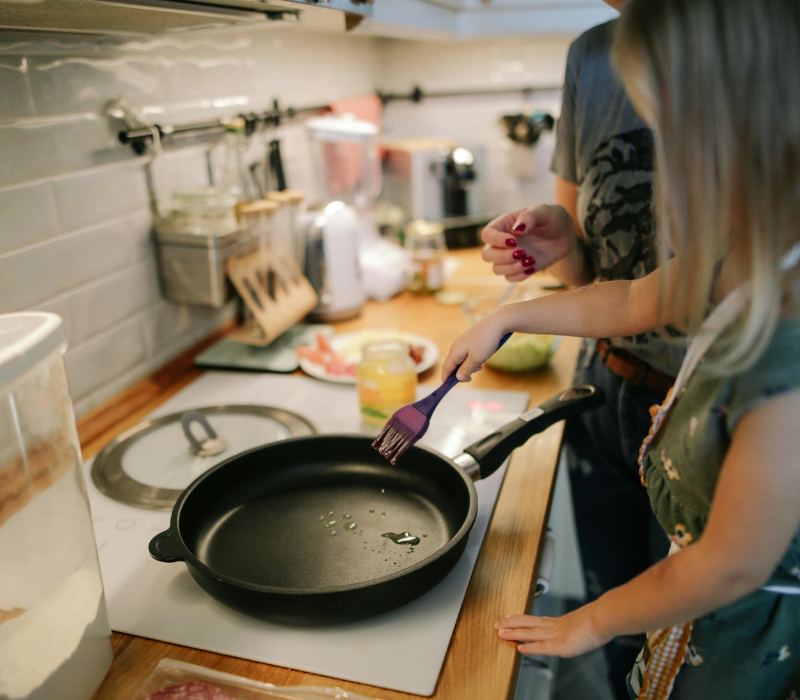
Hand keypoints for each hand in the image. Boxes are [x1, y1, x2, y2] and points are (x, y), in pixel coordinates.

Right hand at [441, 311, 507, 381]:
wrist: (496, 322)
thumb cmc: (485, 341)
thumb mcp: (476, 359)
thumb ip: (466, 369)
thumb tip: (457, 378)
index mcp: (455, 352)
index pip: (446, 368)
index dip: (446, 379)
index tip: (448, 388)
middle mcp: (456, 347)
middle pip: (453, 365)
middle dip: (461, 373)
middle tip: (472, 378)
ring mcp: (463, 343)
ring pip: (462, 360)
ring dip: (469, 367)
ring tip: (480, 367)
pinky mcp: (470, 340)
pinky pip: (467, 354)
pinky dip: (473, 360)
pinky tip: (482, 359)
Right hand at [481, 205, 576, 281]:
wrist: (565, 235)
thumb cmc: (552, 218)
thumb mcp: (544, 211)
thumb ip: (530, 217)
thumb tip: (516, 230)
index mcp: (504, 225)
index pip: (487, 234)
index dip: (496, 240)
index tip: (514, 241)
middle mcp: (502, 242)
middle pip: (487, 255)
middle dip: (503, 256)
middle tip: (523, 252)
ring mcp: (509, 257)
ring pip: (496, 269)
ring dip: (512, 268)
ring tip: (531, 260)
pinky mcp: (518, 268)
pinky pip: (510, 278)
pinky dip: (520, 276)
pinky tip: (533, 267)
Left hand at [494, 607, 609, 657]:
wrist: (604, 618)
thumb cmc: (599, 620)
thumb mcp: (585, 623)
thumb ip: (578, 627)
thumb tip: (582, 629)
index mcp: (559, 622)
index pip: (535, 620)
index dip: (521, 619)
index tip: (509, 617)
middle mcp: (554, 626)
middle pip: (528, 623)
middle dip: (511, 623)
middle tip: (497, 623)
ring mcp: (556, 635)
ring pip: (530, 632)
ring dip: (514, 633)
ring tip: (501, 632)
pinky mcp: (561, 645)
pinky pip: (542, 647)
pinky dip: (530, 647)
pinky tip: (519, 648)